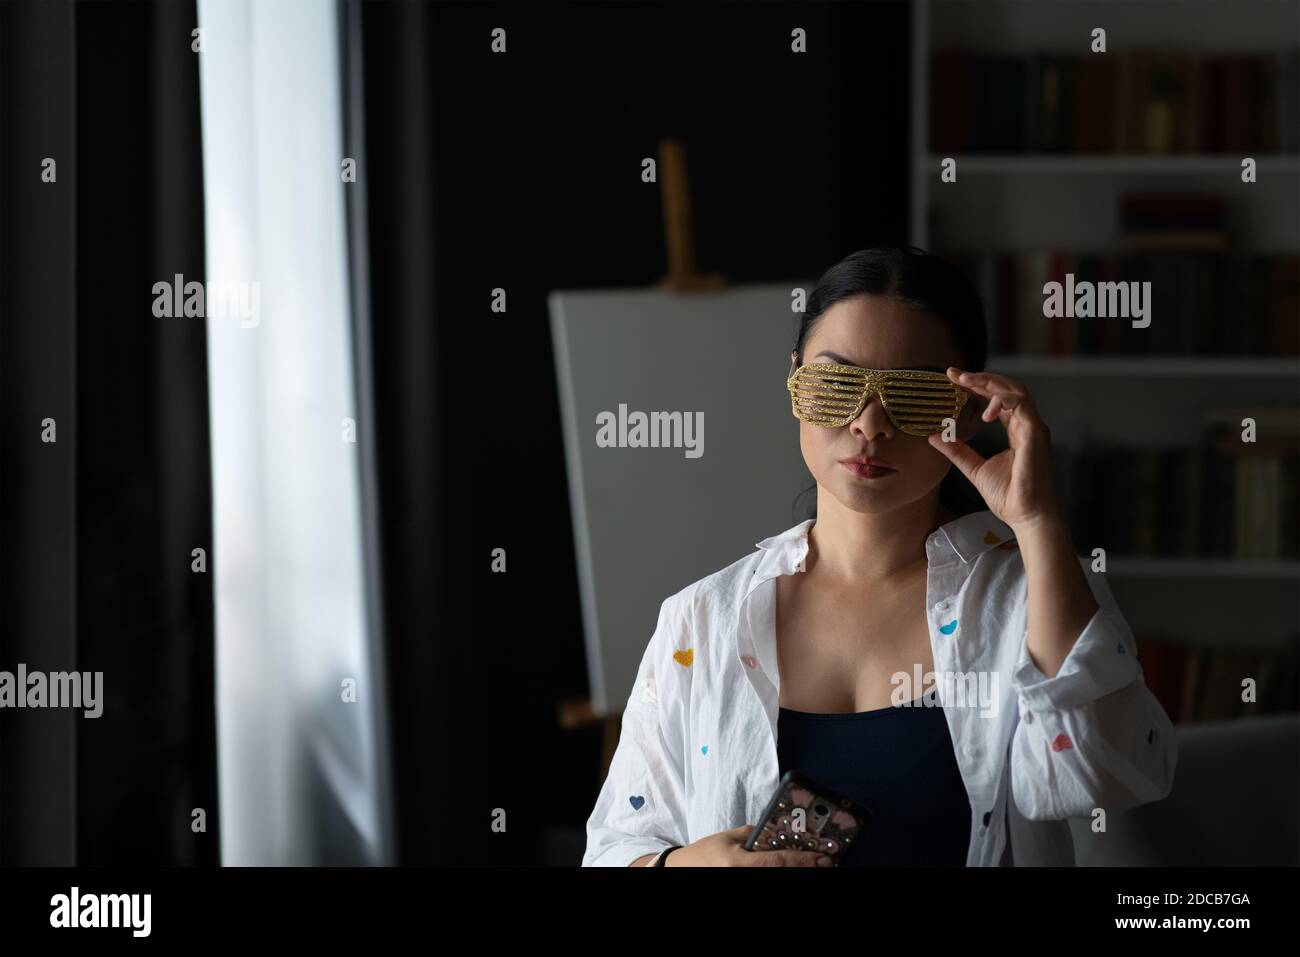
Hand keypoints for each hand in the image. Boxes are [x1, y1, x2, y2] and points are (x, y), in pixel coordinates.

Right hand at [660, 825, 834, 866]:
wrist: (684, 869)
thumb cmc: (706, 852)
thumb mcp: (731, 837)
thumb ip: (757, 834)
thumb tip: (783, 832)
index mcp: (738, 863)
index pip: (778, 862)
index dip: (804, 861)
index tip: (825, 858)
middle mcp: (742, 877)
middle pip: (782, 875)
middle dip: (806, 869)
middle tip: (827, 863)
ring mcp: (742, 883)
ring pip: (778, 879)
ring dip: (797, 871)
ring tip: (813, 865)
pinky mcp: (743, 885)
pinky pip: (770, 879)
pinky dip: (782, 871)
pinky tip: (794, 868)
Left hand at [926, 367, 1062, 532]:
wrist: (1025, 516)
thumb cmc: (1007, 495)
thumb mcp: (974, 468)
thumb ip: (957, 450)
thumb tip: (934, 436)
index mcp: (1016, 430)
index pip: (997, 398)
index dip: (977, 385)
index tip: (953, 379)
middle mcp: (1027, 425)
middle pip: (1007, 388)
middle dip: (980, 377)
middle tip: (954, 373)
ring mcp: (1034, 428)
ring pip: (1016, 390)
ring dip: (990, 382)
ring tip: (965, 381)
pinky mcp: (1036, 434)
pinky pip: (1022, 406)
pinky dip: (1002, 402)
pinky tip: (984, 412)